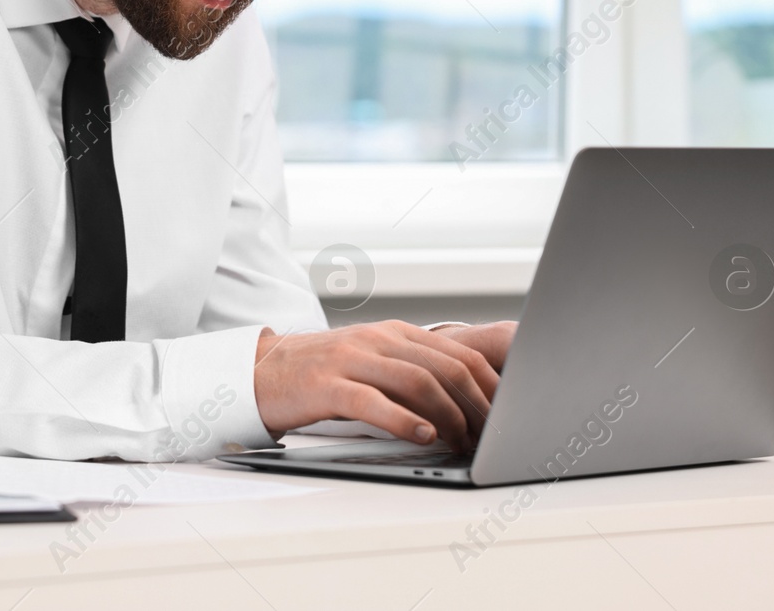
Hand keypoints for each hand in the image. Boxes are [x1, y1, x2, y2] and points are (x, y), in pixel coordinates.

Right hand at [252, 320, 515, 450]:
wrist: (262, 371)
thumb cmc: (324, 375)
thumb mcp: (373, 364)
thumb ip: (413, 375)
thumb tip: (467, 408)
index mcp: (395, 333)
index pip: (459, 353)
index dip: (491, 385)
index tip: (511, 414)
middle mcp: (378, 339)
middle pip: (446, 366)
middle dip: (479, 404)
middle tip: (493, 435)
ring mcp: (351, 359)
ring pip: (417, 381)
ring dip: (449, 415)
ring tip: (463, 442)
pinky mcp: (327, 384)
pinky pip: (373, 401)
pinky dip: (403, 420)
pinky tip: (422, 436)